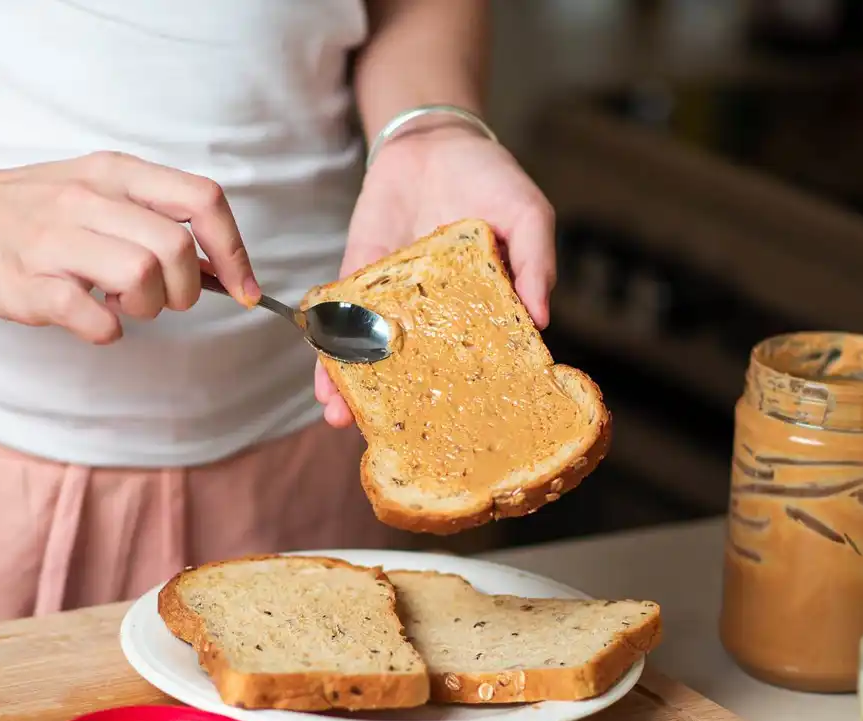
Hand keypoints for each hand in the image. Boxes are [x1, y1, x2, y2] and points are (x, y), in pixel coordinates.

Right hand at [0, 151, 259, 343]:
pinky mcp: (25, 283)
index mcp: (115, 173)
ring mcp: (53, 240)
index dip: (235, 252)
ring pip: (141, 277)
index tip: (246, 290)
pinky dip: (106, 329)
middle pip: (177, 249)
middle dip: (185, 291)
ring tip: (119, 304)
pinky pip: (92, 317)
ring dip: (147, 308)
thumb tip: (222, 269)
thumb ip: (155, 218)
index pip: (203, 200)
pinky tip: (92, 320)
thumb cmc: (28, 209)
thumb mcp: (96, 190)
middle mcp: (87, 198)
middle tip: (159, 299)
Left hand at [314, 127, 554, 426]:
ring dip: (354, 386)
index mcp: (481, 310)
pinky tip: (320, 374)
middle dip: (400, 406)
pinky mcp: (358, 277)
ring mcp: (394, 300)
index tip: (457, 433)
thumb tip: (543, 321)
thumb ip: (537, 264)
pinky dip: (327, 344)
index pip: (474, 362)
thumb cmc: (492, 179)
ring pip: (372, 352)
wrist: (433, 139)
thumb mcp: (529, 215)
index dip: (465, 398)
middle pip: (417, 370)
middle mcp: (436, 315)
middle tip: (387, 439)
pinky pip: (340, 318)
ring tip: (341, 418)